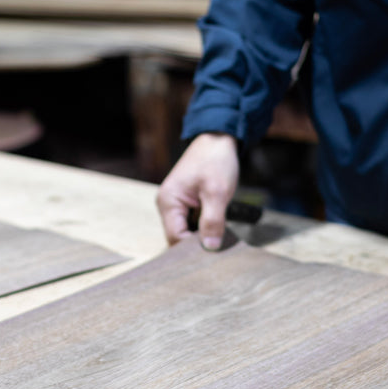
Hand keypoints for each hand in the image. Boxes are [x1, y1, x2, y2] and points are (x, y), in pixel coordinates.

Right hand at [155, 132, 238, 249]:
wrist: (217, 138)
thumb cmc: (215, 160)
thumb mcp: (217, 192)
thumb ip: (213, 221)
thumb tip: (210, 247)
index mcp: (168, 202)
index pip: (176, 238)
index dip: (193, 247)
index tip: (214, 250)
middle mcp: (167, 205)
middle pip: (179, 236)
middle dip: (198, 242)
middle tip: (220, 244)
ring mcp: (175, 204)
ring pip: (187, 230)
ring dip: (203, 233)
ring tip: (220, 233)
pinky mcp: (185, 202)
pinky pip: (191, 221)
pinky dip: (204, 225)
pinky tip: (217, 225)